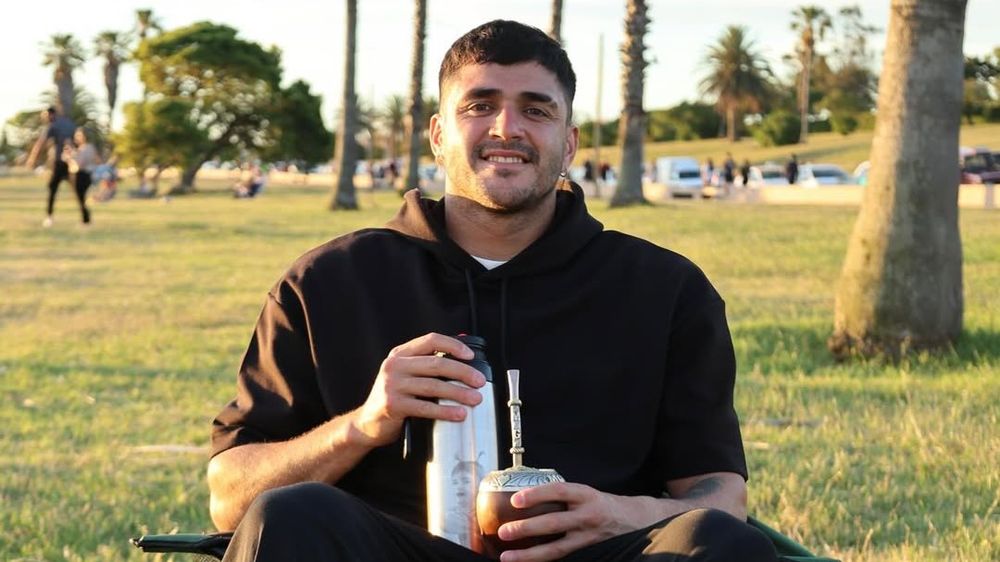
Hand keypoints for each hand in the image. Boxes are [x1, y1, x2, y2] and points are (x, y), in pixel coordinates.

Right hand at [351, 333, 485, 447]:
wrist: (367, 423)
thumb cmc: (393, 399)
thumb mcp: (404, 376)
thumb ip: (425, 367)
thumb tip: (462, 362)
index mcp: (400, 354)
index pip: (430, 340)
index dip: (453, 345)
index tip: (470, 356)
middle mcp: (395, 366)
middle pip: (436, 364)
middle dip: (463, 372)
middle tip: (479, 382)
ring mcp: (393, 385)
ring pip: (434, 385)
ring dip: (459, 393)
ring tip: (475, 399)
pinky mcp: (393, 404)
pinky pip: (426, 407)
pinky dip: (445, 411)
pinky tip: (459, 414)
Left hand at [495, 483, 665, 561]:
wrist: (635, 520)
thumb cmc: (602, 505)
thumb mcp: (586, 493)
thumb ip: (564, 496)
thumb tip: (527, 497)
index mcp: (586, 495)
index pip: (559, 491)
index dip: (537, 495)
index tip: (516, 500)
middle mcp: (587, 516)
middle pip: (553, 523)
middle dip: (526, 528)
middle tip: (504, 531)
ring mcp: (588, 537)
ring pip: (555, 548)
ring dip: (529, 554)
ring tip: (508, 556)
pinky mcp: (588, 552)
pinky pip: (562, 557)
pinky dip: (543, 560)